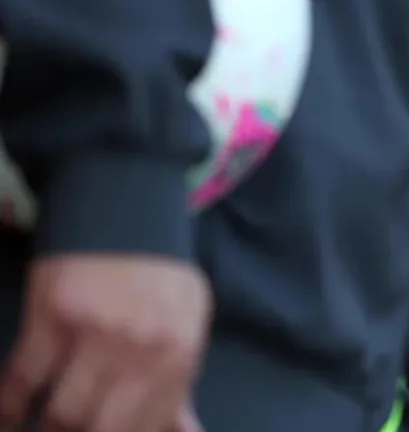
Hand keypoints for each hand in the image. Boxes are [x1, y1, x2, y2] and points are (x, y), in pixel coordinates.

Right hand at [0, 254, 210, 431]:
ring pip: (63, 413)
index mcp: (180, 353)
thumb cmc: (157, 273)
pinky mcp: (52, 315)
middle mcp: (143, 349)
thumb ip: (179, 382)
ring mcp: (97, 333)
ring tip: (36, 431)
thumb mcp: (185, 323)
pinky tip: (7, 418)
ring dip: (44, 430)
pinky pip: (23, 380)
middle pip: (104, 427)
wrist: (125, 205)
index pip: (150, 426)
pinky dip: (8, 407)